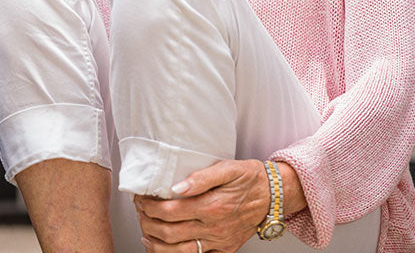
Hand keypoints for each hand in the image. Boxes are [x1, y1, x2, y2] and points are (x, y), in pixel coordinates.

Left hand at [134, 159, 268, 252]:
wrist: (274, 196)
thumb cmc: (250, 179)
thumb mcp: (228, 168)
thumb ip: (201, 177)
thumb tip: (177, 186)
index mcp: (212, 206)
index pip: (170, 211)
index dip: (149, 206)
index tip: (141, 199)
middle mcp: (215, 227)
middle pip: (170, 233)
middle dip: (148, 223)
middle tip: (140, 213)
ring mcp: (219, 241)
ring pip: (180, 251)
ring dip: (157, 244)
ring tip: (146, 233)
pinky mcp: (224, 249)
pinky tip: (165, 247)